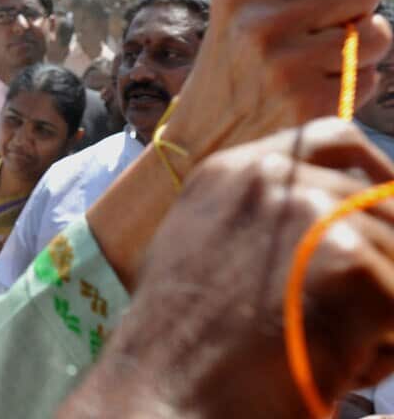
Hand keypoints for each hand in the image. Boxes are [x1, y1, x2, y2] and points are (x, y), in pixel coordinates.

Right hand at [62, 119, 393, 418]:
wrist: (160, 391)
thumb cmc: (179, 341)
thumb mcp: (202, 249)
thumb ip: (260, 218)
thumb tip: (332, 219)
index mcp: (232, 171)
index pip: (331, 138)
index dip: (373, 171)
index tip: (388, 206)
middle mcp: (269, 175)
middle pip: (380, 198)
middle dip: (383, 256)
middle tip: (359, 317)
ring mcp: (308, 210)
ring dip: (383, 309)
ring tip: (334, 354)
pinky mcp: (346, 261)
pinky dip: (385, 348)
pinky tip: (337, 371)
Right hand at [164, 0, 390, 177]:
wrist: (202, 144)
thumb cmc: (232, 72)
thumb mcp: (239, 16)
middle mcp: (261, 23)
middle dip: (356, 7)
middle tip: (321, 32)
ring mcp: (286, 66)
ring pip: (377, 32)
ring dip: (360, 49)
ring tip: (316, 67)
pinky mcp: (311, 103)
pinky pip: (372, 75)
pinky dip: (354, 85)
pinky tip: (315, 94)